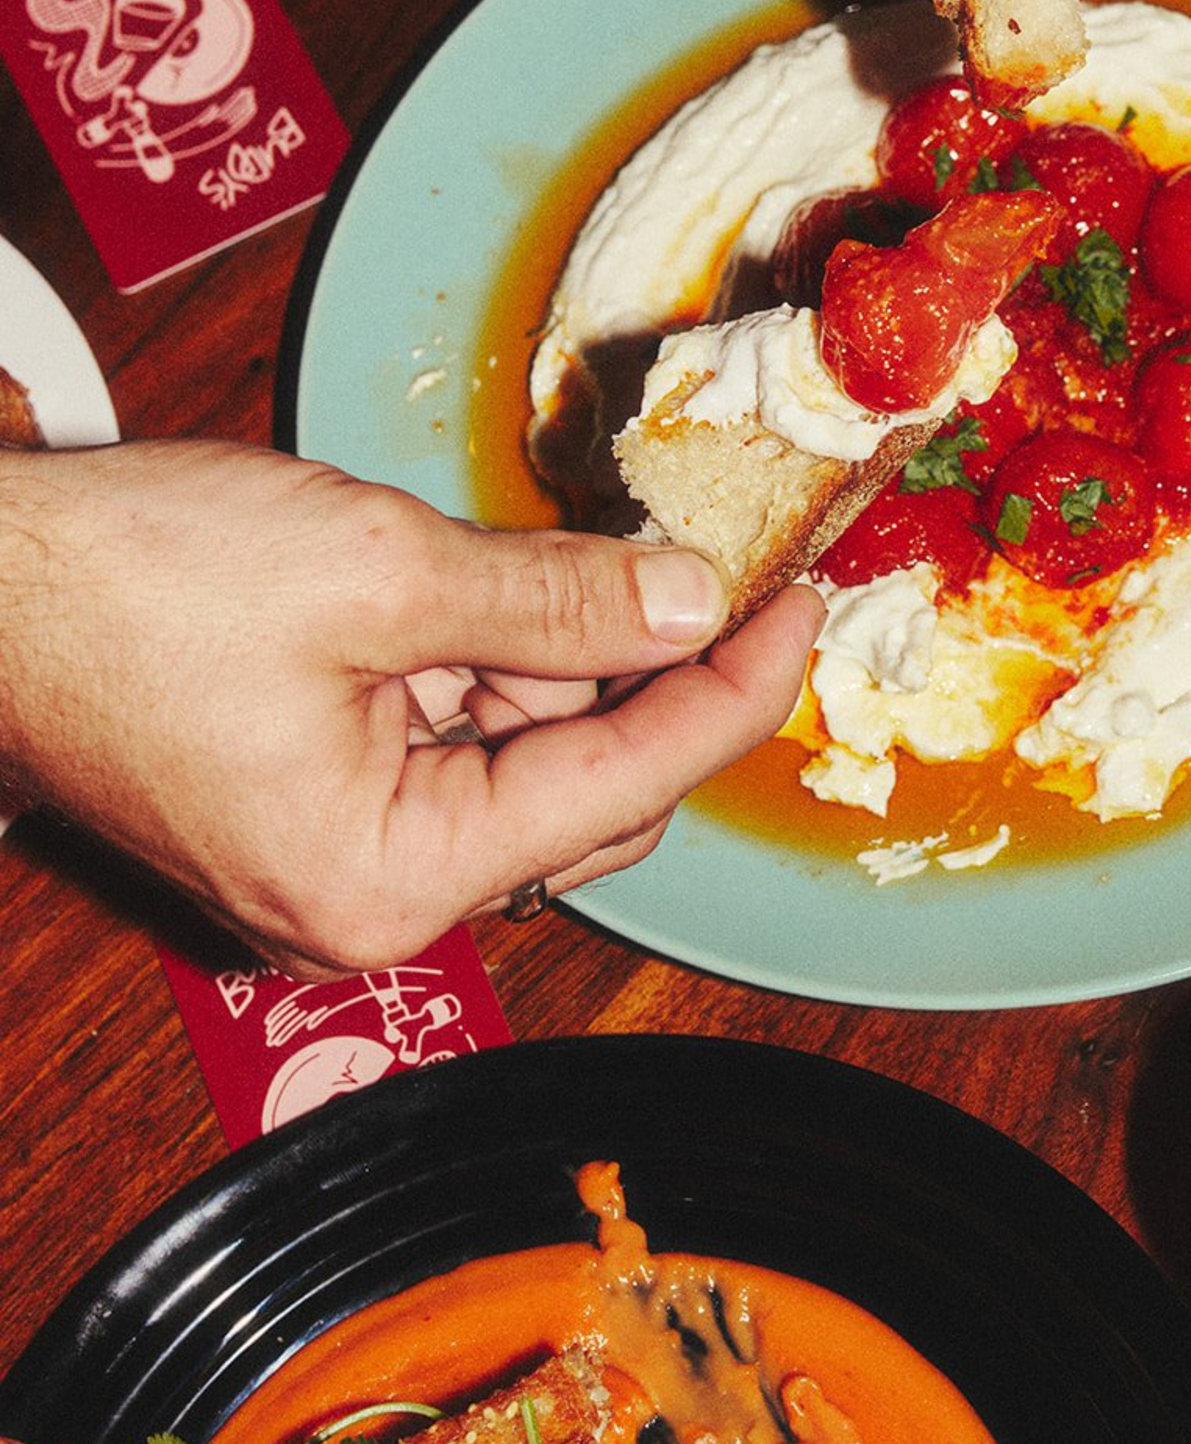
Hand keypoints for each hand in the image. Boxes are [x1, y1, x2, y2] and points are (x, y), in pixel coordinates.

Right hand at [0, 442, 819, 977]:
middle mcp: (370, 896)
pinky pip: (454, 738)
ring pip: (526, 755)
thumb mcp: (377, 570)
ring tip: (605, 547)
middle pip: (586, 787)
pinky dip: (502, 658)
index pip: (624, 784)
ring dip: (574, 653)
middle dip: (657, 671)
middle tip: (732, 562)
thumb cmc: (133, 585)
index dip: (733, 690)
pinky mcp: (317, 798)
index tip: (803, 608)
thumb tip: (694, 601)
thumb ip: (555, 597)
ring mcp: (341, 852)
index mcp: (387, 879)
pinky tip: (521, 580)